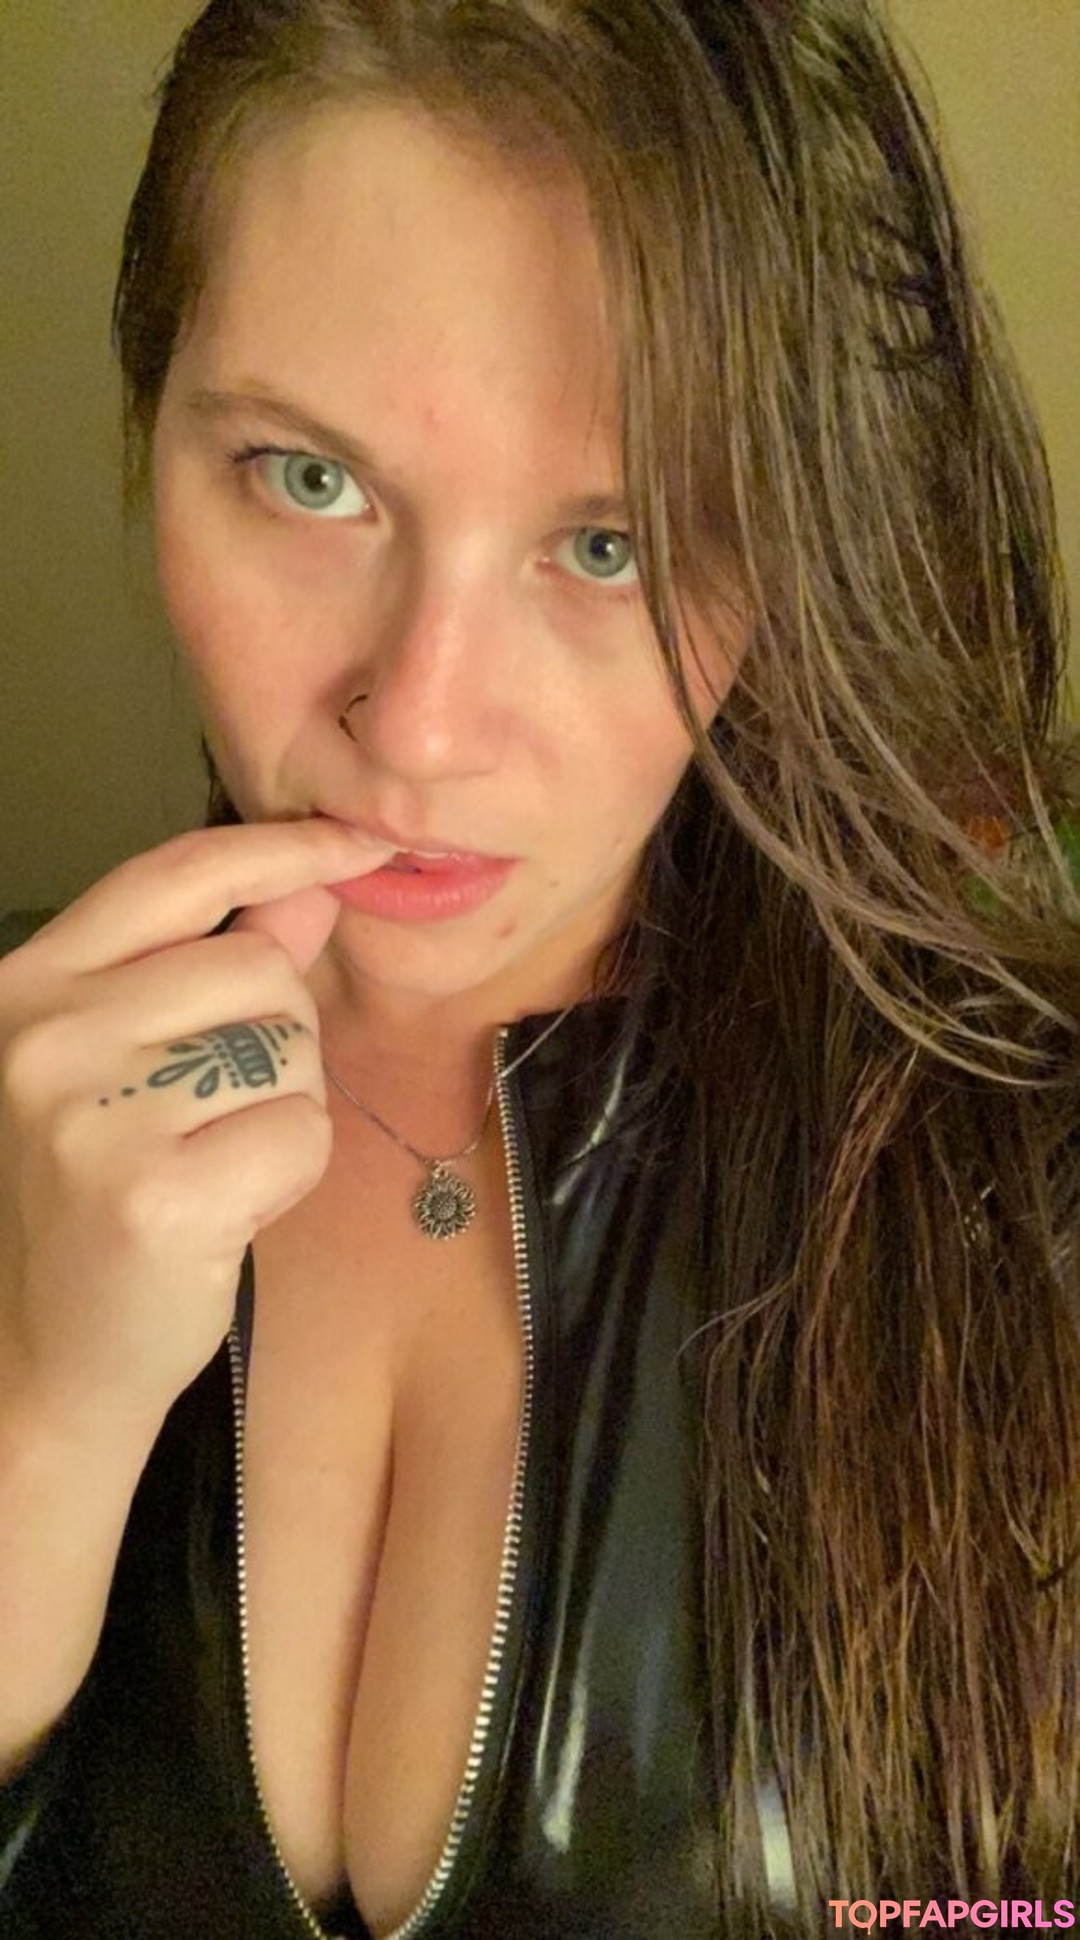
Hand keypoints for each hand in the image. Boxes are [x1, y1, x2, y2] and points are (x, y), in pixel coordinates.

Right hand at [0, 819, 390, 1428]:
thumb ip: (208, 969)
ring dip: (283, 1109)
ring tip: (211, 1165)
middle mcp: (46, 1035)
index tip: (357, 839)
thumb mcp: (129, 1067)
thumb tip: (308, 888)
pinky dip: (289, 1175)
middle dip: (279, 1040)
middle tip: (217, 1118)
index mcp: (29, 986)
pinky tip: (225, 1213)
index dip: (279, 847)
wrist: (36, 1361)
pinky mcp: (154, 1196)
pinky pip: (301, 1132)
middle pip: (258, 970)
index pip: (171, 875)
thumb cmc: (90, 1206)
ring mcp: (95, 1113)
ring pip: (290, 1050)